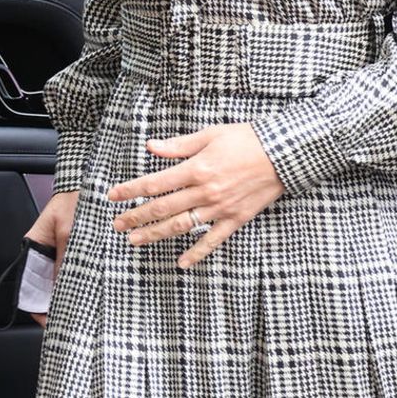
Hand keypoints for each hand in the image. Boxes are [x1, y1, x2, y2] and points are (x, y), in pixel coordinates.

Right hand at [25, 187, 78, 327]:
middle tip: (69, 320)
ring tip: (80, 310)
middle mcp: (42, 254)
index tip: (49, 319)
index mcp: (32, 248)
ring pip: (59, 282)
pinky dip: (77, 282)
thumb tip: (66, 286)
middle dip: (55, 304)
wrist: (87, 187)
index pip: (28, 285)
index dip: (37, 306)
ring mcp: (56, 254)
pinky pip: (72, 272)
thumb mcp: (68, 232)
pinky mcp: (71, 252)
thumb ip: (66, 259)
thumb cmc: (72, 202)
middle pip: (44, 287)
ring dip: (68, 294)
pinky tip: (88, 291)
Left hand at [107, 123, 283, 267]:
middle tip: (117, 224)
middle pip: (162, 208)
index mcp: (197, 168)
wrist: (283, 154)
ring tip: (135, 240)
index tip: (113, 196)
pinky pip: (212, 240)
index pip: (155, 183)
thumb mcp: (210, 135)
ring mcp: (219, 208)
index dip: (131, 190)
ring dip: (155, 234)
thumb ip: (179, 145)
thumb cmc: (247, 139)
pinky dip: (196, 253)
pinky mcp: (235, 219)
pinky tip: (181, 263)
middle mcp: (204, 191)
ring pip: (180, 226)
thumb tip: (150, 147)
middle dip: (136, 216)